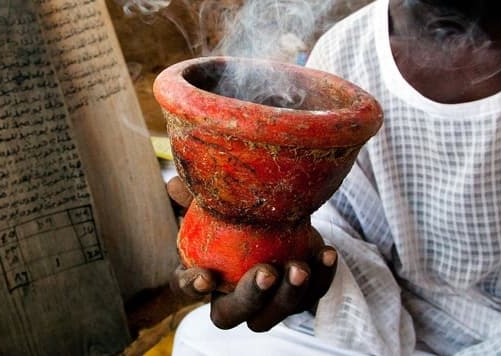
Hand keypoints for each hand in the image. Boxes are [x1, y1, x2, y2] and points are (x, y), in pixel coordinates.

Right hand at [167, 176, 337, 331]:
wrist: (280, 212)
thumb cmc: (236, 208)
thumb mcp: (216, 199)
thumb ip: (195, 193)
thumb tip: (174, 185)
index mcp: (204, 273)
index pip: (186, 288)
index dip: (191, 286)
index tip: (205, 277)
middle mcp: (233, 297)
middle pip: (232, 315)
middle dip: (250, 298)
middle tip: (265, 273)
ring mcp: (269, 301)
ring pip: (275, 313)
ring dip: (289, 294)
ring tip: (299, 267)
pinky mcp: (301, 295)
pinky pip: (313, 295)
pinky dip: (322, 277)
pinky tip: (326, 253)